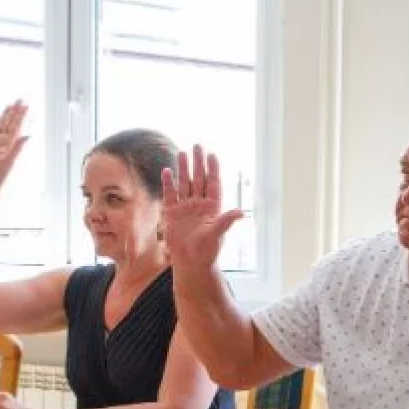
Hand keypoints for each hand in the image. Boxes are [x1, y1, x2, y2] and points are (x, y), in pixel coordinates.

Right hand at [0, 101, 29, 190]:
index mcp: (11, 143)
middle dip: (15, 111)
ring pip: (1, 125)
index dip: (21, 115)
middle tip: (20, 99)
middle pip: (10, 123)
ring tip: (10, 105)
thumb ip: (18, 147)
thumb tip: (28, 136)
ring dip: (6, 116)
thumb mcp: (9, 160)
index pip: (17, 126)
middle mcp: (5, 142)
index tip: (26, 105)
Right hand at [161, 145, 243, 269]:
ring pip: (185, 183)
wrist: (190, 262)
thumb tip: (241, 212)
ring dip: (184, 169)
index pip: (213, 184)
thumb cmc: (207, 251)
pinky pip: (170, 195)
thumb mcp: (217, 235)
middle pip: (199, 179)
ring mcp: (186, 208)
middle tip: (197, 146)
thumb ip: (226, 221)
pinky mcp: (173, 214)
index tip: (212, 155)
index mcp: (213, 207)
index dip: (213, 169)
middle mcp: (200, 204)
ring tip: (182, 153)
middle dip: (198, 163)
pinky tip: (167, 171)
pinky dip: (168, 183)